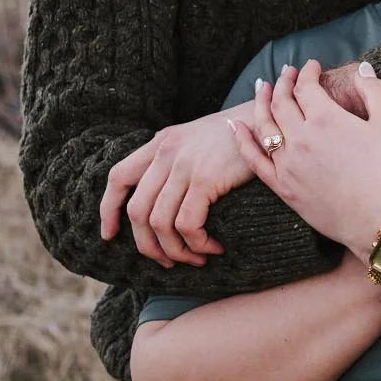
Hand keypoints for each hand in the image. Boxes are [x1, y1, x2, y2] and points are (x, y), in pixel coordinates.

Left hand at [99, 99, 258, 267]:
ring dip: (176, 251)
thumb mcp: (198, 139)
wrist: (271, 119)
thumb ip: (176, 160)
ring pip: (159, 224)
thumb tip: (163, 199)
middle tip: (167, 261)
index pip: (118, 177)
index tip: (110, 235)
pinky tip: (213, 248)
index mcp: (161, 142)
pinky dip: (197, 244)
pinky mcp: (205, 178)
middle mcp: (166, 152)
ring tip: (196, 258)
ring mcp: (184, 165)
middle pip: (136, 210)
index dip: (109, 209)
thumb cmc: (241, 135)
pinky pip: (187, 224)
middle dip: (147, 245)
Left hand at [235, 61, 380, 257]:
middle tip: (287, 73)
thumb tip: (362, 68)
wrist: (376, 219)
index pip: (306, 87)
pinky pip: (254, 160)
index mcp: (325, 119)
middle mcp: (300, 138)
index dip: (308, 72)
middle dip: (283, 82)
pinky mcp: (282, 186)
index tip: (312, 66)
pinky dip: (242, 140)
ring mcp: (287, 163)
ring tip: (262, 88)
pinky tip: (236, 126)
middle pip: (281, 102)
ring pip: (264, 125)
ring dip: (261, 102)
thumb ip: (375, 91)